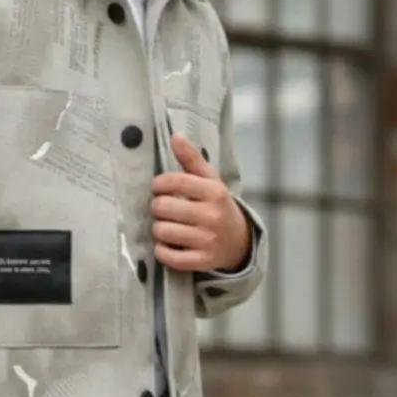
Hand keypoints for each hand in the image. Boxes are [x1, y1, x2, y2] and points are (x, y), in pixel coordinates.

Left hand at [152, 134, 250, 272]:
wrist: (239, 242)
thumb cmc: (217, 205)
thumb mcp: (210, 180)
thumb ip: (191, 158)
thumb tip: (175, 136)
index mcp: (214, 192)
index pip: (175, 181)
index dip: (158, 183)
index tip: (157, 187)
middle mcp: (212, 216)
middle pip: (163, 207)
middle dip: (157, 207)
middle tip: (162, 208)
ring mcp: (207, 240)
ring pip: (162, 232)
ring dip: (158, 228)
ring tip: (165, 225)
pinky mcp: (202, 261)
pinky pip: (168, 256)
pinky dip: (162, 250)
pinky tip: (166, 243)